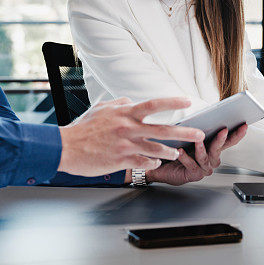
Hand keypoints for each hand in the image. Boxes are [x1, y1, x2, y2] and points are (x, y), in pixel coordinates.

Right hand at [57, 97, 204, 176]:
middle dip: (184, 132)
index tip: (188, 100)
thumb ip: (118, 104)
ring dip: (170, 152)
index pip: (154, 104)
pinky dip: (152, 164)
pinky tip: (155, 164)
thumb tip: (130, 101)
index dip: (173, 101)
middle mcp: (128, 128)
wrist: (65, 147)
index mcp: (124, 113)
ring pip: (157, 149)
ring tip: (176, 153)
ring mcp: (126, 145)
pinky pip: (144, 163)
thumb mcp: (100, 108)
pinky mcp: (121, 161)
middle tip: (199, 133)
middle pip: (163, 129)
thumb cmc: (82, 129)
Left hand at [146, 124, 247, 185]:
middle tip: (223, 130)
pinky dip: (185, 158)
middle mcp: (211, 159)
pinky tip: (180, 151)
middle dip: (221, 139)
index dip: (237, 134)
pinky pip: (191, 165)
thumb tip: (207, 114)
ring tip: (197, 140)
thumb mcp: (189, 135)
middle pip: (218, 149)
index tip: (244, 125)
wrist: (161, 164)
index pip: (229, 141)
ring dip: (201, 148)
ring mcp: (204, 168)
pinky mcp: (193, 175)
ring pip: (205, 157)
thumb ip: (200, 129)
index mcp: (213, 148)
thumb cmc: (176, 148)